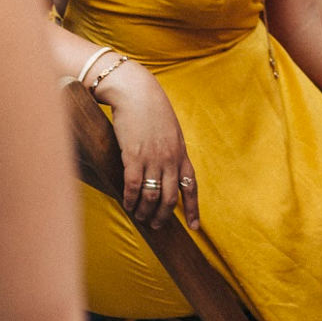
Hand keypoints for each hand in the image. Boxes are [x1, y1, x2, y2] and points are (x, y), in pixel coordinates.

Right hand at [94, 60, 197, 229]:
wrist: (136, 92)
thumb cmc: (152, 110)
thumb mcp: (171, 131)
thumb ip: (172, 151)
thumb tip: (168, 168)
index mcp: (181, 153)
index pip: (191, 187)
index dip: (193, 209)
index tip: (194, 228)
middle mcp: (170, 159)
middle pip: (171, 198)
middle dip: (164, 216)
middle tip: (155, 225)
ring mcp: (152, 159)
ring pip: (152, 196)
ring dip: (145, 211)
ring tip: (139, 217)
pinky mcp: (133, 156)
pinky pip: (133, 186)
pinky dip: (130, 200)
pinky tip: (127, 205)